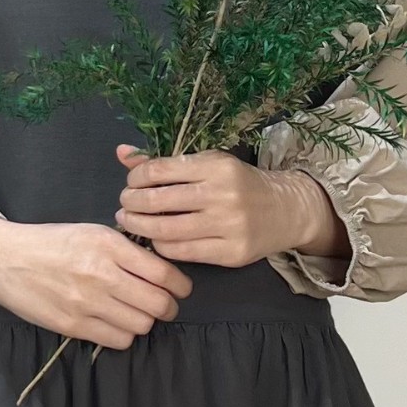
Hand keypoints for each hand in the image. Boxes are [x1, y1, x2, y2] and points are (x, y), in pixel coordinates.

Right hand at [0, 216, 192, 349]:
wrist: (4, 257)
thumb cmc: (49, 242)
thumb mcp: (91, 233)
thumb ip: (125, 251)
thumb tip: (159, 270)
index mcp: (109, 246)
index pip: (163, 273)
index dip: (180, 286)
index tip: (180, 289)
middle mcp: (101, 275)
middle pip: (157, 304)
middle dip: (168, 307)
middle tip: (164, 306)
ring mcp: (87, 303)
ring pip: (141, 325)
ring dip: (144, 322)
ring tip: (135, 313)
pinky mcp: (73, 325)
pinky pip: (118, 340)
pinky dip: (124, 335)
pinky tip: (116, 323)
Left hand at [114, 145, 349, 270]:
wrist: (285, 211)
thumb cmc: (239, 185)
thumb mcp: (208, 164)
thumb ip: (165, 162)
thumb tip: (121, 154)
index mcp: (216, 166)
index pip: (160, 170)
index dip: (136, 178)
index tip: (131, 184)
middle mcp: (222, 194)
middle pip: (158, 201)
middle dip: (131, 204)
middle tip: (124, 205)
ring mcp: (228, 226)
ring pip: (166, 230)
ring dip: (140, 227)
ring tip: (131, 222)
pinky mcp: (230, 253)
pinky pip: (182, 252)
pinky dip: (161, 246)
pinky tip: (156, 239)